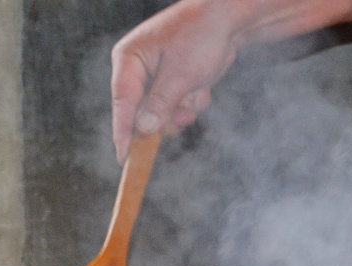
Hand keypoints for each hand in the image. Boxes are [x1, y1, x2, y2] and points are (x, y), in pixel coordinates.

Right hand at [110, 0, 351, 162]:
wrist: (230, 20)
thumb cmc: (202, 36)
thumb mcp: (181, 73)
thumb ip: (160, 104)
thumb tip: (143, 131)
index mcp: (128, 58)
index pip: (121, 101)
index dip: (123, 132)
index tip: (124, 159)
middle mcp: (136, 69)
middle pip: (142, 113)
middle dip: (168, 115)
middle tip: (185, 108)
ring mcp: (154, 78)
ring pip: (162, 115)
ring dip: (184, 110)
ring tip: (196, 89)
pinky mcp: (171, 84)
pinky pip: (177, 109)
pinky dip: (192, 103)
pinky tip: (202, 85)